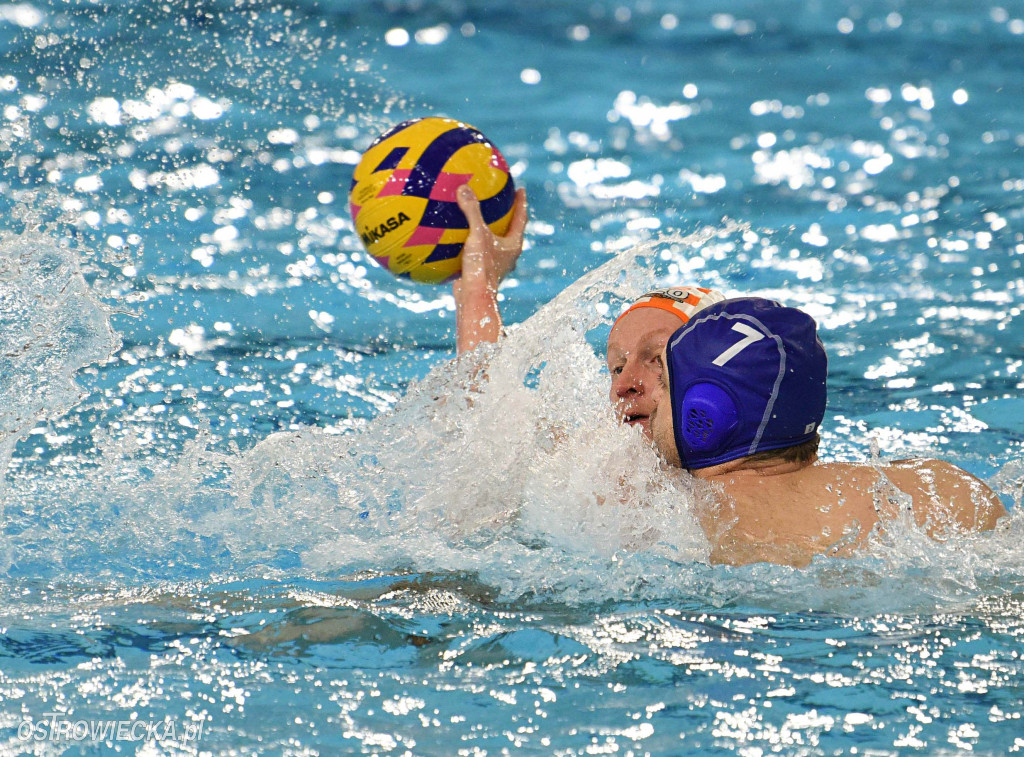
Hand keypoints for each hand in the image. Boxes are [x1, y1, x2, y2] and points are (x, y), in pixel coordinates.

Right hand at [453, 184, 527, 353]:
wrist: (473, 299)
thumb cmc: (481, 267)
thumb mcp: (477, 234)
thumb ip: (472, 211)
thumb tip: (464, 187)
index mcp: (514, 245)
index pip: (521, 218)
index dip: (521, 203)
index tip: (521, 189)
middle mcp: (508, 256)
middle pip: (510, 231)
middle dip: (507, 216)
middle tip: (501, 201)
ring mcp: (495, 265)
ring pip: (495, 243)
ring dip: (489, 231)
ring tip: (479, 218)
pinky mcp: (481, 273)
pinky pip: (477, 253)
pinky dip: (470, 243)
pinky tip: (456, 238)